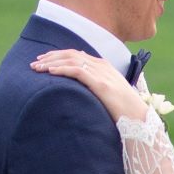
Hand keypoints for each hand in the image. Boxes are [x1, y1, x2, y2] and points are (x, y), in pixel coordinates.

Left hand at [31, 49, 148, 121]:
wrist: (139, 119)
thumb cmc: (124, 111)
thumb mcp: (109, 94)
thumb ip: (95, 86)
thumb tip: (80, 90)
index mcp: (104, 66)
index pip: (77, 54)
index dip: (58, 55)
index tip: (44, 60)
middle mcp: (102, 66)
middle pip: (71, 54)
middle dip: (51, 57)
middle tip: (34, 63)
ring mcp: (102, 74)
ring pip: (71, 60)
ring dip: (51, 62)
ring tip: (36, 67)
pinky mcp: (100, 84)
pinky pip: (77, 71)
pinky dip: (61, 69)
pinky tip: (49, 72)